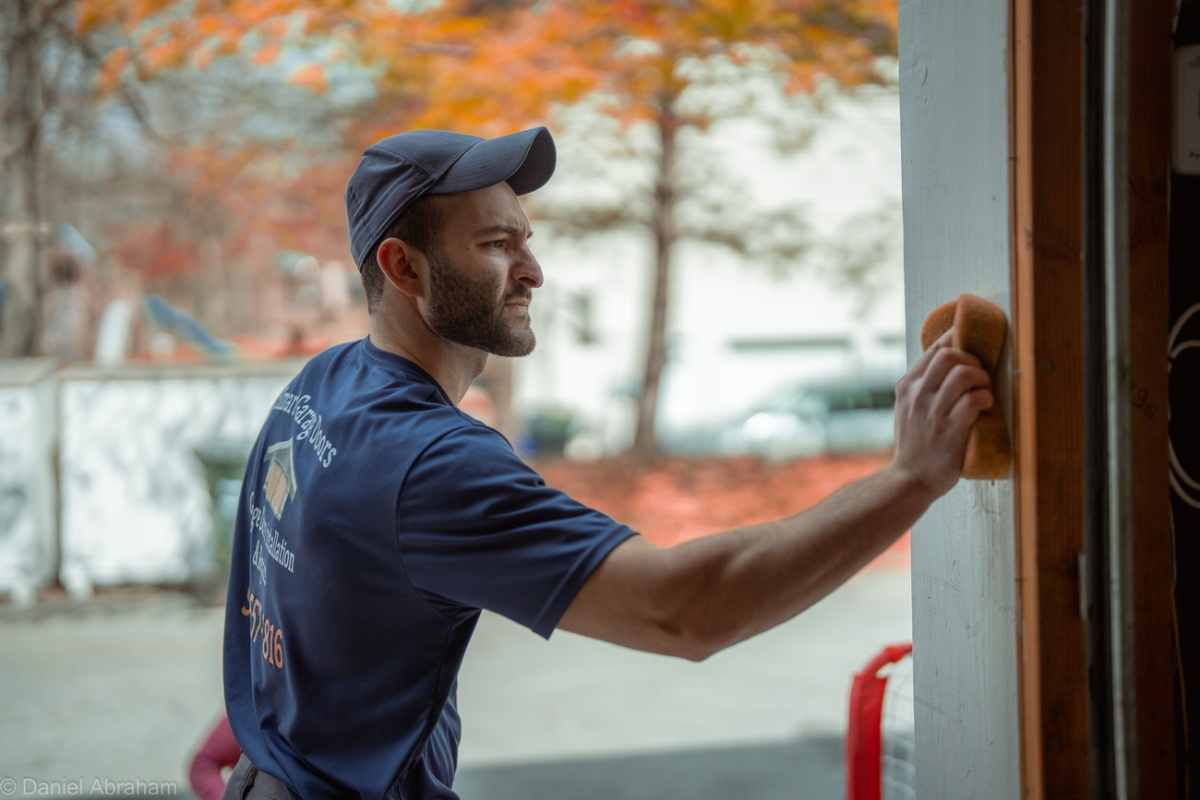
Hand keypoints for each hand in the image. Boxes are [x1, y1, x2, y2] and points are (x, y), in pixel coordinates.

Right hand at [891, 330, 993, 496]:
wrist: (910, 479)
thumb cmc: (916, 444)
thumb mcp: (908, 409)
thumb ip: (923, 387)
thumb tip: (950, 360)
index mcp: (907, 387)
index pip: (934, 350)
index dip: (957, 342)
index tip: (970, 347)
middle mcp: (917, 396)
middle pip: (949, 355)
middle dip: (972, 360)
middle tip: (979, 376)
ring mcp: (932, 413)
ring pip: (964, 374)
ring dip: (982, 380)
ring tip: (983, 393)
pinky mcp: (949, 430)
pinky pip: (973, 400)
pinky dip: (985, 399)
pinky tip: (985, 409)